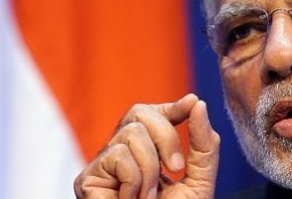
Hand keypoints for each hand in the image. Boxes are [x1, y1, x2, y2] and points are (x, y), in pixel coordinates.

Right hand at [74, 94, 219, 197]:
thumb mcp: (200, 179)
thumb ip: (204, 144)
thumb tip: (197, 102)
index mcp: (150, 151)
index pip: (154, 114)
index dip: (171, 106)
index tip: (191, 103)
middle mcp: (124, 151)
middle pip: (139, 112)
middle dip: (166, 135)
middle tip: (176, 168)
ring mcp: (103, 163)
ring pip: (130, 132)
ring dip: (151, 168)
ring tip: (148, 197)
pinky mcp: (87, 178)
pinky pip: (118, 155)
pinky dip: (134, 180)